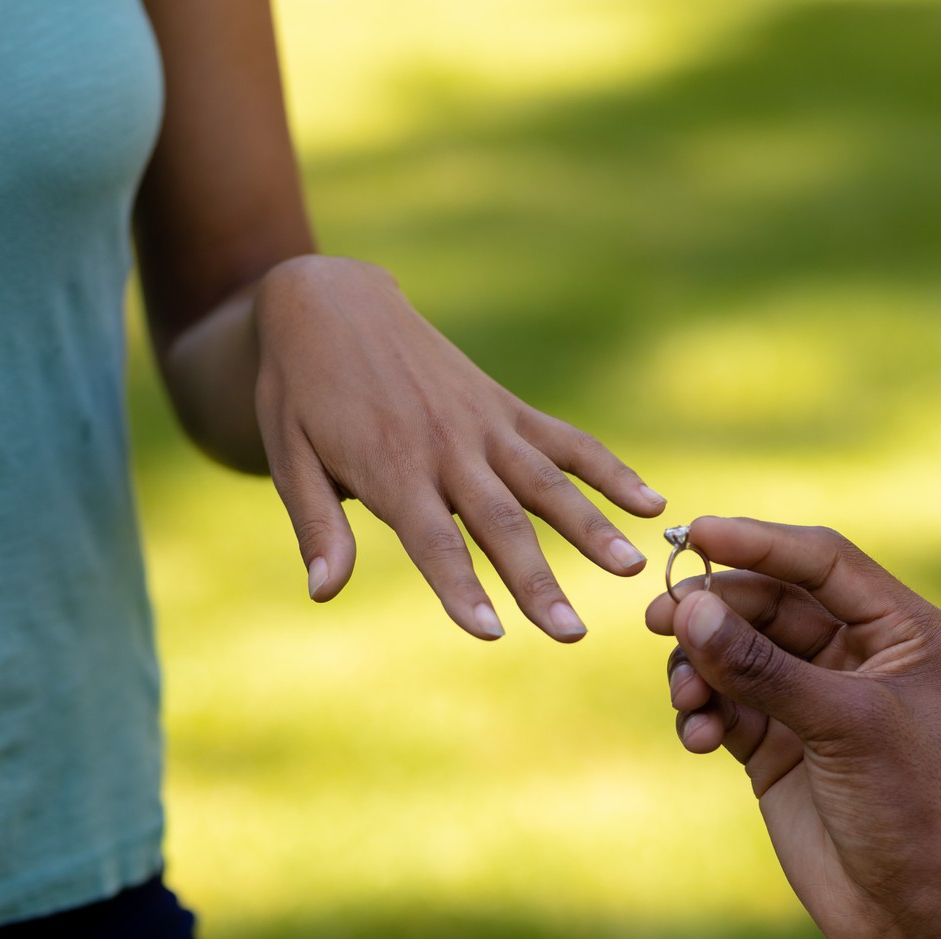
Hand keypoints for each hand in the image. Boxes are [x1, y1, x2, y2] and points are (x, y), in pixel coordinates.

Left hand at [252, 255, 665, 640]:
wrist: (333, 303)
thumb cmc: (301, 391)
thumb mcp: (289, 456)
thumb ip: (318, 526)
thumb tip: (324, 592)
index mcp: (391, 467)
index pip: (433, 541)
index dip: (461, 587)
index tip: (491, 633)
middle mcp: (447, 448)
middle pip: (501, 524)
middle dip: (538, 582)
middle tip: (570, 633)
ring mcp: (485, 425)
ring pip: (547, 484)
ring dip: (592, 528)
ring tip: (631, 569)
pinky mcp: (507, 408)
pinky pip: (567, 441)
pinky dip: (610, 469)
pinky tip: (651, 501)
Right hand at [646, 517, 940, 938]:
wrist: (917, 917)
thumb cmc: (912, 811)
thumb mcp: (843, 726)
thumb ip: (763, 665)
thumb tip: (688, 608)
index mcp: (904, 632)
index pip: (822, 561)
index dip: (758, 543)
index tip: (694, 533)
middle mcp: (859, 657)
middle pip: (769, 602)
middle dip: (715, 611)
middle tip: (661, 620)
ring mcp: (814, 701)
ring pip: (737, 652)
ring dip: (701, 668)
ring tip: (688, 703)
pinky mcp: (778, 746)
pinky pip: (724, 705)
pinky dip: (703, 713)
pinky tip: (699, 740)